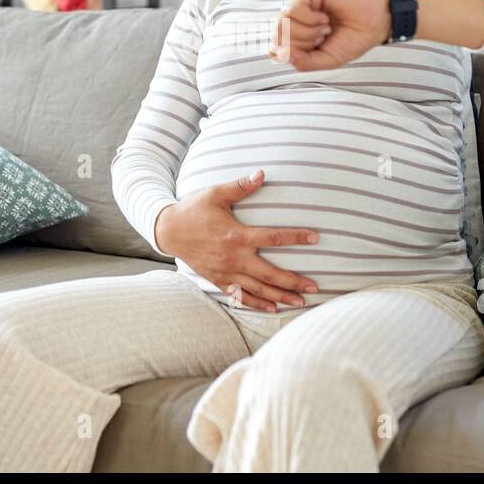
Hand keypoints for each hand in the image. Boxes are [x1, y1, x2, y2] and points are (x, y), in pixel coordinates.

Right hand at [154, 170, 320, 311]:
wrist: (167, 230)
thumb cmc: (193, 210)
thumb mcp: (215, 194)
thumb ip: (240, 187)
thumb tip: (262, 174)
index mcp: (237, 236)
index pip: (274, 237)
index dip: (296, 237)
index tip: (316, 238)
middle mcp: (233, 258)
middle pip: (270, 274)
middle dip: (294, 282)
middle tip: (314, 288)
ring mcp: (225, 272)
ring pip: (258, 289)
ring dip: (280, 297)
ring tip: (300, 302)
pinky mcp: (218, 280)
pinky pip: (240, 295)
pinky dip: (256, 303)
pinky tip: (272, 309)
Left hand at [268, 0, 390, 71]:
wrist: (374, 25)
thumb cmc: (350, 41)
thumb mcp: (324, 60)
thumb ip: (301, 61)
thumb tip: (279, 53)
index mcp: (296, 36)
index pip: (274, 48)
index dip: (289, 55)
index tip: (311, 53)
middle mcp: (295, 19)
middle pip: (277, 37)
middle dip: (302, 44)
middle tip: (323, 38)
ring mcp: (300, 4)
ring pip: (283, 23)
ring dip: (307, 33)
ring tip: (325, 29)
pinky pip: (294, 10)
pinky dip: (310, 19)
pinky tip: (325, 17)